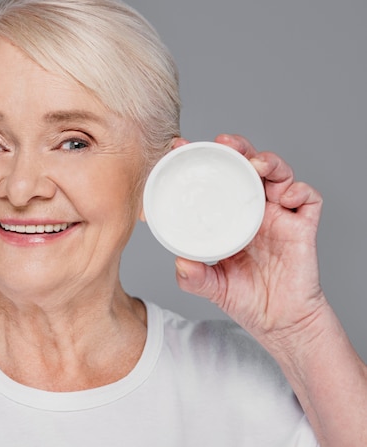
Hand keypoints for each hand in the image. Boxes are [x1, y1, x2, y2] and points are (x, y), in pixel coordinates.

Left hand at [173, 134, 325, 347]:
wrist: (279, 323)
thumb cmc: (246, 299)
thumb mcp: (211, 286)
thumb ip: (194, 277)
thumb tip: (180, 262)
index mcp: (230, 217)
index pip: (217, 181)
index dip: (203, 162)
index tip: (181, 147)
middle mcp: (254, 210)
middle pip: (248, 167)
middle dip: (238, 148)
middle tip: (224, 142)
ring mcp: (280, 216)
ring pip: (279, 174)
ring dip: (269, 161)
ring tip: (256, 163)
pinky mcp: (303, 227)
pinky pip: (308, 199)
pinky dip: (299, 190)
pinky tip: (285, 197)